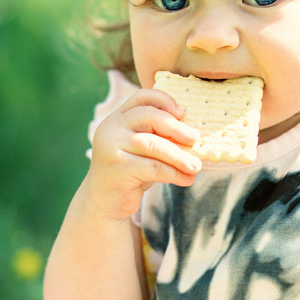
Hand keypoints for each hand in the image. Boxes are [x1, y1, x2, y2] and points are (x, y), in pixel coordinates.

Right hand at [85, 88, 201, 221]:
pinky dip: (174, 173)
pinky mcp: (118, 169)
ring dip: (178, 155)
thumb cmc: (129, 172)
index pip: (141, 97)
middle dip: (176, 128)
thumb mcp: (142, 149)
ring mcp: (111, 147)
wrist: (104, 203)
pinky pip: (153, 167)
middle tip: (195, 139)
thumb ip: (158, 136)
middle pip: (149, 117)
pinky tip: (187, 179)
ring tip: (196, 166)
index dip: (164, 100)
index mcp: (117, 118)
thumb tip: (193, 134)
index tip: (183, 113)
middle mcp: (111, 128)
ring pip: (152, 144)